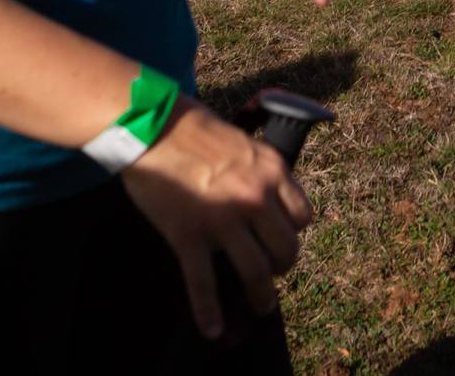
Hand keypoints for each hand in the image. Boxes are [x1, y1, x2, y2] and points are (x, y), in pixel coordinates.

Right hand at [122, 99, 313, 339]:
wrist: (152, 126)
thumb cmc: (195, 130)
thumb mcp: (245, 142)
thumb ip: (261, 171)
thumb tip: (268, 197)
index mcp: (272, 171)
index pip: (302, 216)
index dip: (292, 233)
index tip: (280, 240)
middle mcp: (255, 197)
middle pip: (285, 248)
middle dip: (282, 267)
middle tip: (272, 274)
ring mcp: (223, 219)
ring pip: (256, 270)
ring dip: (261, 296)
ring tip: (261, 306)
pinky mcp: (190, 235)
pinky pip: (204, 283)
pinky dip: (208, 311)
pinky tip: (212, 327)